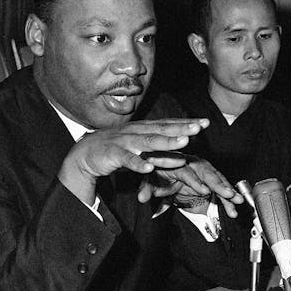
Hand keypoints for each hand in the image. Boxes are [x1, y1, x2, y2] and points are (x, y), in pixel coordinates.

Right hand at [58, 118, 208, 204]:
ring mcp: (125, 142)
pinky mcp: (112, 155)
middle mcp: (136, 132)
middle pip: (162, 129)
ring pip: (148, 142)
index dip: (186, 123)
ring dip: (166, 142)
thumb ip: (160, 153)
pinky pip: (127, 160)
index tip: (205, 122)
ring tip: (184, 142)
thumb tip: (183, 156)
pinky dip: (137, 164)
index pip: (168, 124)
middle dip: (182, 128)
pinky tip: (148, 168)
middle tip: (200, 127)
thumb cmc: (117, 151)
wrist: (84, 155)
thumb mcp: (141, 151)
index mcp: (143, 130)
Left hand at [138, 156, 243, 217]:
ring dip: (228, 190)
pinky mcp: (209, 178)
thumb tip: (141, 198)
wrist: (164, 168)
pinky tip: (234, 208)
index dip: (195, 181)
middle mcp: (193, 163)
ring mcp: (203, 170)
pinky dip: (228, 197)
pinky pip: (220, 188)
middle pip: (208, 172)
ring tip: (237, 201)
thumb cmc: (157, 172)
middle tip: (228, 194)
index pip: (187, 171)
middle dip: (219, 184)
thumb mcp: (150, 181)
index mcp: (178, 161)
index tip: (203, 191)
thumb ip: (147, 189)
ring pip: (218, 179)